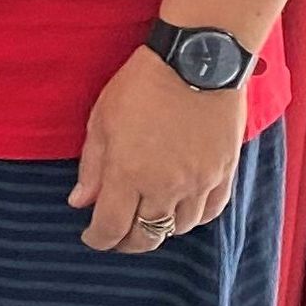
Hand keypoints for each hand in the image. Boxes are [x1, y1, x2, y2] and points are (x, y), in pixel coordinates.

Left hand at [69, 44, 246, 249]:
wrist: (198, 62)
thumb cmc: (142, 85)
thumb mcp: (102, 121)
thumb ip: (92, 167)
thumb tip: (80, 203)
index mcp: (129, 174)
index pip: (111, 227)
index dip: (99, 239)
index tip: (91, 238)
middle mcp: (166, 186)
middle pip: (146, 236)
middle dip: (127, 242)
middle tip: (116, 237)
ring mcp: (199, 182)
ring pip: (178, 228)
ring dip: (159, 229)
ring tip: (146, 219)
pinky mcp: (224, 173)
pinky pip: (210, 212)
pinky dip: (191, 218)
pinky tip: (179, 212)